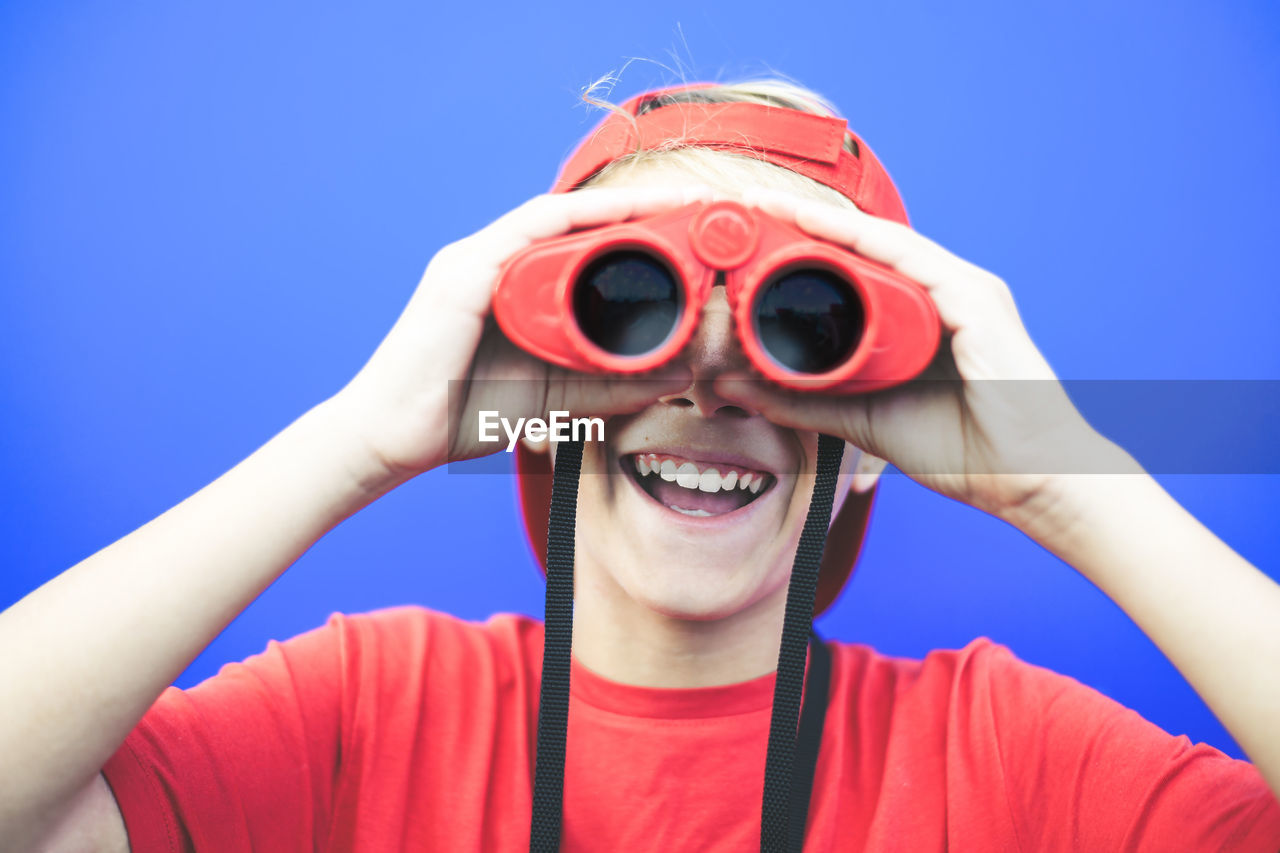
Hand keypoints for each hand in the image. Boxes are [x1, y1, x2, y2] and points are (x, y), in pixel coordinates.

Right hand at [328, 186, 706, 482]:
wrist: (392, 438)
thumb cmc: (462, 413)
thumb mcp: (558, 398)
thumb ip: (613, 385)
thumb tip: (678, 376)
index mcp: (511, 284)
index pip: (581, 241)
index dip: (637, 228)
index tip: (691, 229)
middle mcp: (492, 261)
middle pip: (575, 222)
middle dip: (637, 210)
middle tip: (695, 209)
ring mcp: (473, 262)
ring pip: (556, 219)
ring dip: (615, 209)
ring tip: (670, 207)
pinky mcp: (461, 276)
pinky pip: (525, 234)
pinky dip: (573, 222)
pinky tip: (615, 218)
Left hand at [716, 188, 1110, 521]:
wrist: (1028, 481)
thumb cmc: (962, 450)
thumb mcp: (862, 420)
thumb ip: (804, 401)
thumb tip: (738, 387)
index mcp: (921, 314)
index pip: (856, 266)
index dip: (804, 246)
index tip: (750, 234)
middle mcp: (943, 292)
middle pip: (866, 246)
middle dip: (809, 223)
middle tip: (751, 205)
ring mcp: (964, 292)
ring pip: (885, 245)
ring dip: (829, 224)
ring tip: (776, 208)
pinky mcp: (979, 302)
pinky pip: (916, 261)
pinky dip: (870, 243)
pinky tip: (828, 228)